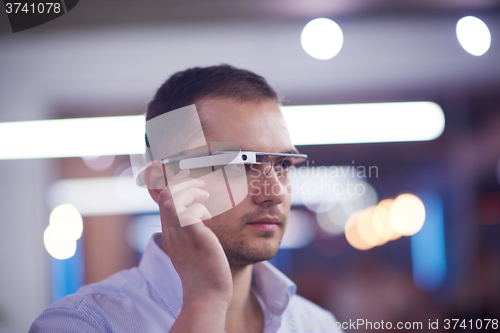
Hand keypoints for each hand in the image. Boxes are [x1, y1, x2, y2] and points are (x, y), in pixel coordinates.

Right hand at [158, 169, 232, 308]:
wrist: (206, 296)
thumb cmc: (204, 271)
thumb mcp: (192, 246)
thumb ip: (191, 229)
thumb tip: (196, 214)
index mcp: (170, 232)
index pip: (163, 200)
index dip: (173, 183)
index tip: (186, 175)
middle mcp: (172, 233)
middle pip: (166, 196)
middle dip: (182, 182)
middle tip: (200, 184)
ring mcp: (181, 236)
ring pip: (173, 201)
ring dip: (190, 192)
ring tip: (205, 195)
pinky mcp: (196, 239)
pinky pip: (190, 214)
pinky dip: (199, 209)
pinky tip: (208, 217)